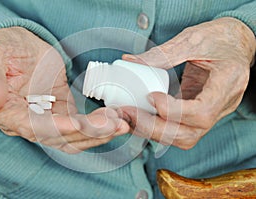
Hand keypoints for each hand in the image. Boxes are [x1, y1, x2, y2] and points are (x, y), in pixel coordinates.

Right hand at [0, 27, 128, 153]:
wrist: (19, 45)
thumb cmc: (4, 48)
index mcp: (7, 112)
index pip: (33, 127)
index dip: (57, 128)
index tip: (79, 124)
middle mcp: (27, 122)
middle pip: (59, 137)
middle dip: (88, 133)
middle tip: (115, 124)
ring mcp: (47, 119)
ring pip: (74, 137)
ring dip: (98, 133)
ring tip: (122, 123)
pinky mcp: (62, 112)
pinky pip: (81, 126)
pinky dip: (98, 125)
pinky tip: (114, 118)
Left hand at [122, 17, 255, 149]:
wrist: (237, 42)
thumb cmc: (221, 37)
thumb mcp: (193, 39)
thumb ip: (163, 53)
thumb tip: (132, 61)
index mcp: (228, 82)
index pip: (202, 111)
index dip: (173, 110)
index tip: (151, 96)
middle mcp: (223, 104)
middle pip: (190, 133)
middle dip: (154, 127)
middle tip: (129, 112)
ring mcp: (213, 112)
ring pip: (184, 136)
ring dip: (154, 131)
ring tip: (131, 117)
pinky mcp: (200, 113)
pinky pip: (180, 129)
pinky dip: (158, 126)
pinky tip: (141, 116)